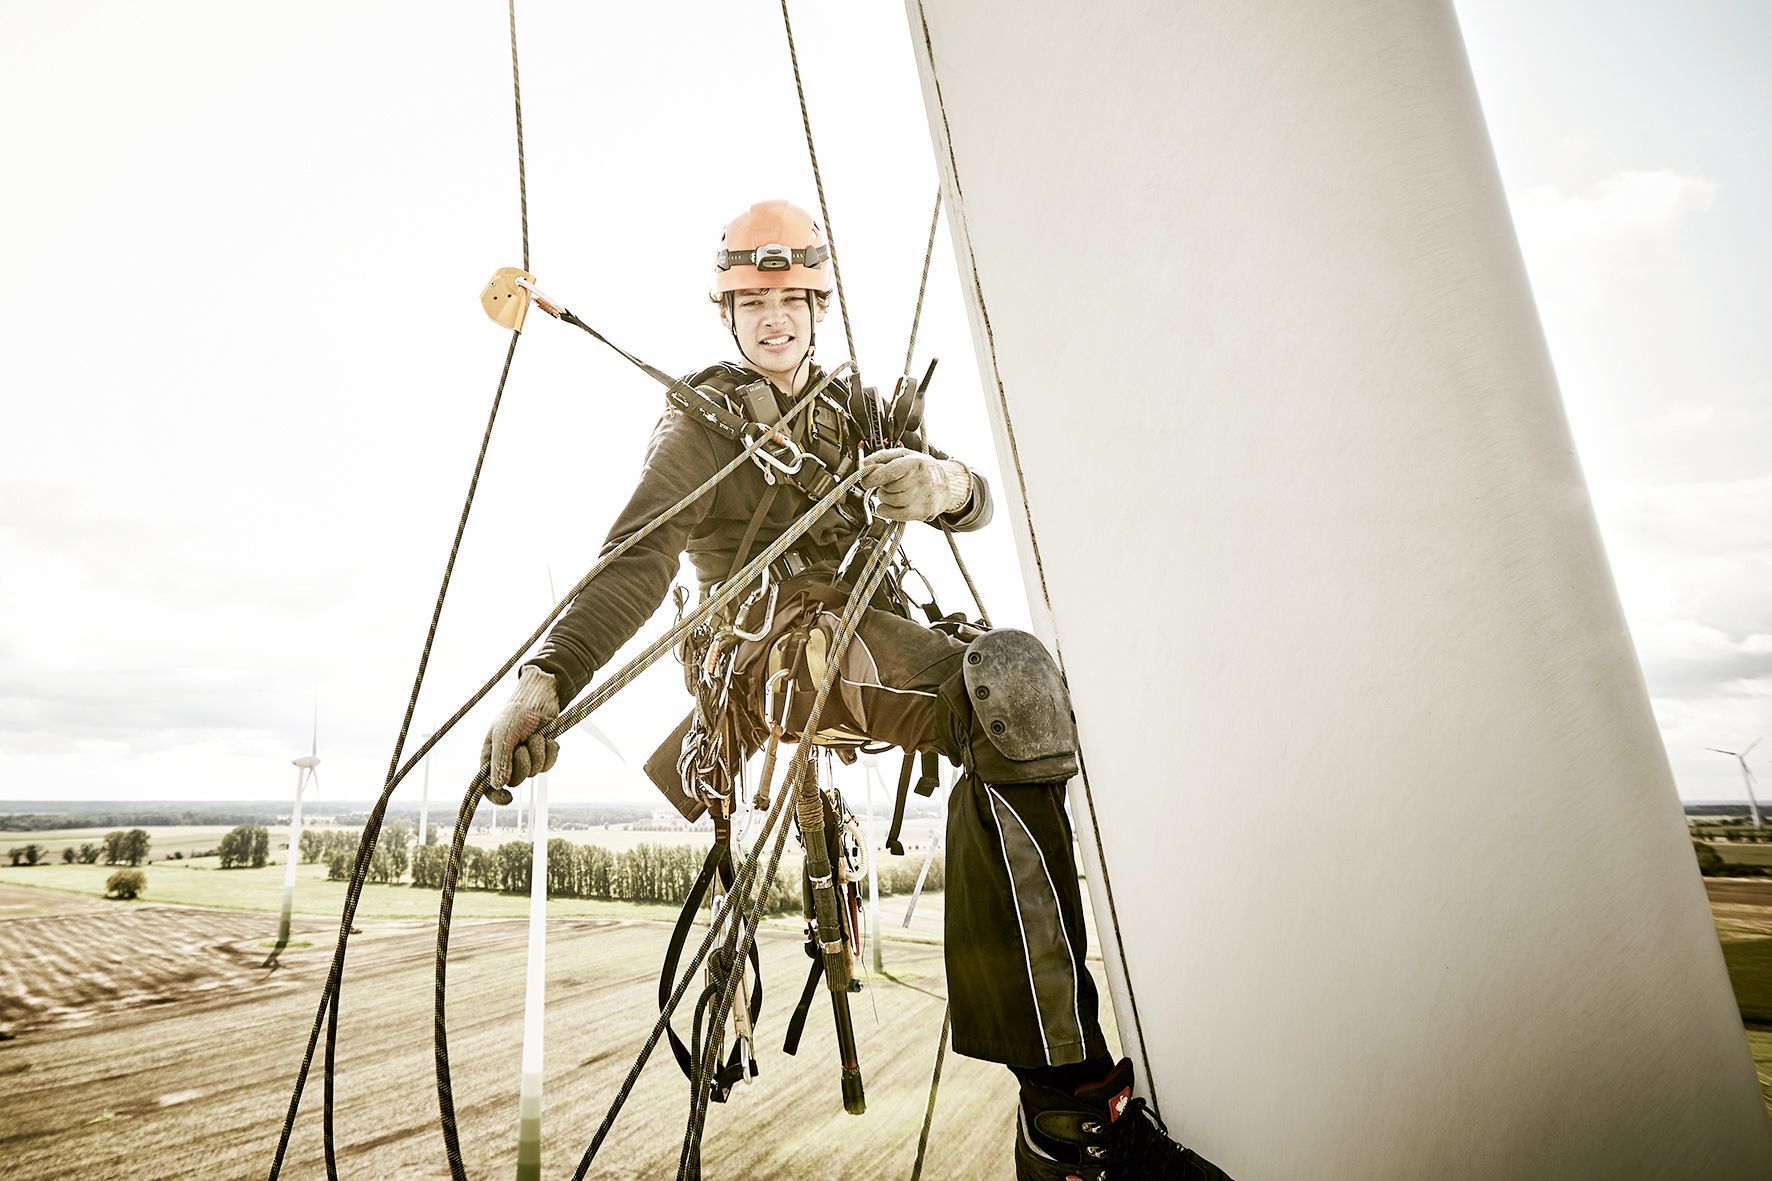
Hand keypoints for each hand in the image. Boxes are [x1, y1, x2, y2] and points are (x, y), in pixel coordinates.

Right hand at [480, 665, 559, 802]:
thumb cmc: (517, 711)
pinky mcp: (542, 753)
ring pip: (535, 772)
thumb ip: (500, 759)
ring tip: (535, 735)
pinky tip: (548, 739)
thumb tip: (498, 786)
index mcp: (490, 756)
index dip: (496, 796)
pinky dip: (550, 751)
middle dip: (524, 763)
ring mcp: (526, 757)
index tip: (509, 798)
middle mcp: (507, 760)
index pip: (488, 785)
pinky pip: (549, 764)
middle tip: (524, 745)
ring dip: (538, 753)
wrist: (541, 697)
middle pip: (516, 780)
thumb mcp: (504, 733)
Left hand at [858, 447, 971, 521]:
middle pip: (886, 488)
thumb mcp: (904, 455)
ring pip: (888, 501)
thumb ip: (882, 457)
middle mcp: (920, 481)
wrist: (947, 483)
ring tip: (895, 492)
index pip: (886, 473)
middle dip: (882, 486)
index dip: (871, 478)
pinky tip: (890, 505)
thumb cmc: (921, 468)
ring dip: (885, 498)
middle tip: (889, 483)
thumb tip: (864, 464)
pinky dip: (886, 510)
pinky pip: (893, 515)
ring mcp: (922, 499)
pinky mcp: (922, 513)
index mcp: (914, 463)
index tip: (866, 480)